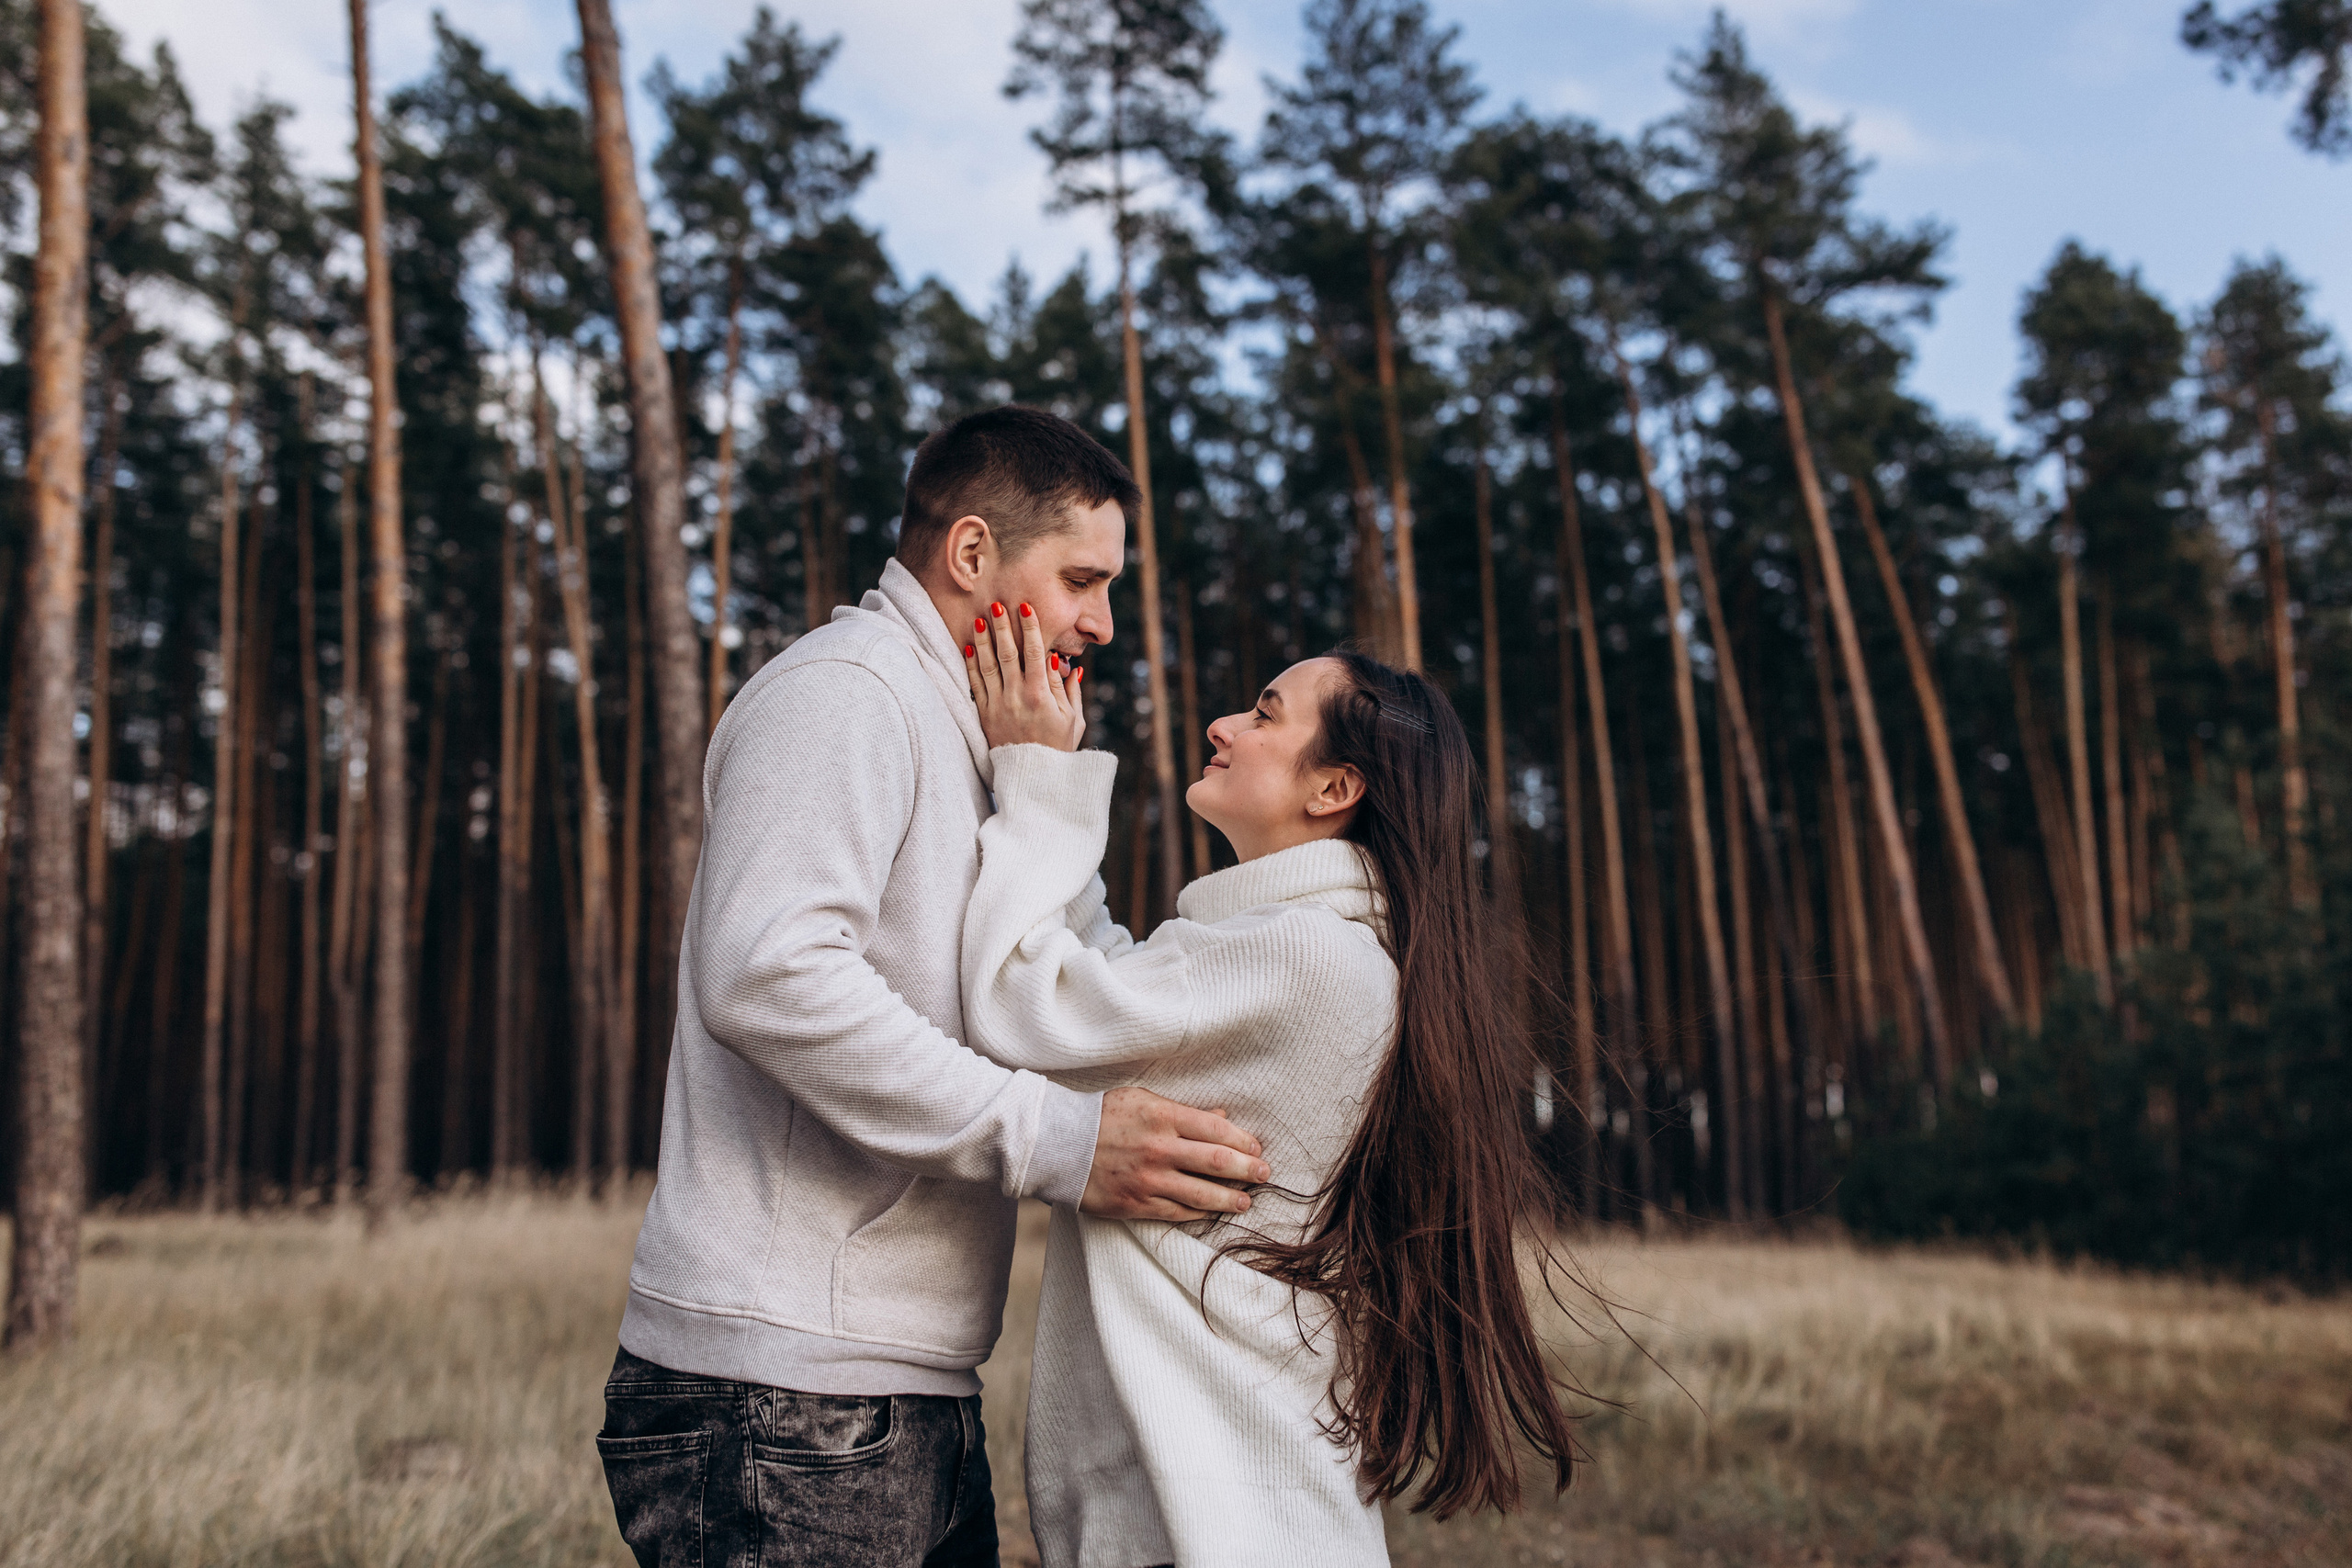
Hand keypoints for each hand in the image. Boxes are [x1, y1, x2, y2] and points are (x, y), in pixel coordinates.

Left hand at [964, 600, 1084, 751]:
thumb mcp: (1073, 720)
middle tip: (998, 603)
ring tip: (980, 618)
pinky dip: (970, 664)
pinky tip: (968, 646)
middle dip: (1002, 626)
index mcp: (1042, 696)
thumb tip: (1067, 663)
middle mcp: (1017, 697)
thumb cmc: (1057, 749)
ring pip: (987, 665)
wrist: (1032, 778)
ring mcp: (998, 706)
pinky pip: (974, 684)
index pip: (1034, 653)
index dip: (1030, 628)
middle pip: (1007, 653)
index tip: (1025, 607)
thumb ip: (1069, 690)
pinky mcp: (984, 715)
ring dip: (983, 640)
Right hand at [1079, 1087, 1269, 1221]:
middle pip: (1216, 1162)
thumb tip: (1222, 1118)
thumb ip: (1184, 1111)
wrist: (1059, 1144)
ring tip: (1246, 1201)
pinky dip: (1200, 1213)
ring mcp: (1148, 1179)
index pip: (1215, 1129)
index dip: (1242, 1140)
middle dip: (1247, 1170)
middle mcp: (1158, 1148)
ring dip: (1230, 1198)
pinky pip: (1177, 1212)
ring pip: (1201, 1193)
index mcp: (1162, 1116)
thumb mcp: (1143, 1101)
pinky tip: (1212, 1212)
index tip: (1256, 1147)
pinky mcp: (1136, 1203)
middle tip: (1264, 1174)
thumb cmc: (1104, 1117)